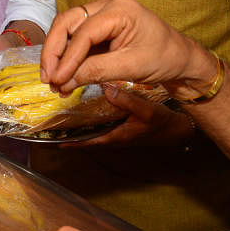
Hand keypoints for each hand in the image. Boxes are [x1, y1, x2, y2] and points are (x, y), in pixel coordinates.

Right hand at [40, 0, 214, 95]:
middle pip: (68, 22)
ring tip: (53, 81)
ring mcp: (103, 15)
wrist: (181, 60)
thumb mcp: (132, 67)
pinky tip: (63, 76)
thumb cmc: (164, 59)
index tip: (57, 80)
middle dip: (54, 51)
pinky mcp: (100, 28)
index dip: (67, 58)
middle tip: (47, 78)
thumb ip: (97, 71)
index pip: (84, 32)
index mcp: (120, 9)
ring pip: (68, 29)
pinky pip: (76, 38)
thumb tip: (65, 81)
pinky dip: (67, 57)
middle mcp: (108, 5)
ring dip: (57, 54)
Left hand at [63, 87, 194, 147]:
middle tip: (52, 122)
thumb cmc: (162, 123)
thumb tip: (106, 88)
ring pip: (93, 127)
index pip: (87, 142)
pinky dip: (93, 113)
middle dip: (70, 130)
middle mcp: (112, 135)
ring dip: (80, 121)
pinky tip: (88, 102)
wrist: (177, 128)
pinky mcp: (122, 124)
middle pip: (86, 135)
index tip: (54, 140)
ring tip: (64, 110)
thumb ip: (126, 100)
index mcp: (115, 137)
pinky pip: (102, 120)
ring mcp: (117, 130)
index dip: (70, 142)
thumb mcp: (146, 111)